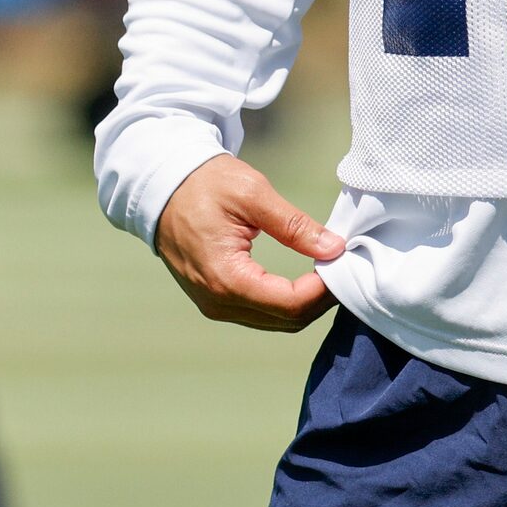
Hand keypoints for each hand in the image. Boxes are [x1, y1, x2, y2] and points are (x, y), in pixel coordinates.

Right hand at [152, 154, 344, 331]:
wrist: (162, 187)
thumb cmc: (204, 184)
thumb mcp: (253, 195)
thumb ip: (295, 226)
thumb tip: (334, 248)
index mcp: (226, 279)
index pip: (291, 304)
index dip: (325, 289)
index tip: (344, 262)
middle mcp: (219, 303)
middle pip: (287, 320)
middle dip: (320, 298)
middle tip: (341, 266)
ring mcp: (215, 306)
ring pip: (276, 321)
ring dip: (306, 302)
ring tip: (327, 271)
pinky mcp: (216, 300)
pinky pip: (260, 314)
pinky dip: (287, 301)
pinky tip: (303, 280)